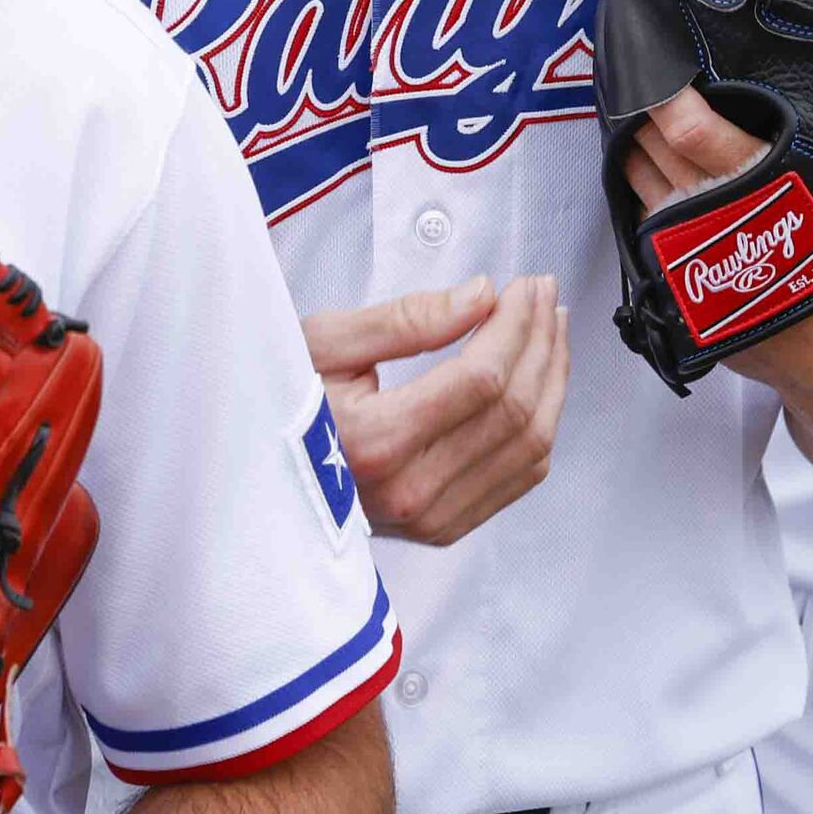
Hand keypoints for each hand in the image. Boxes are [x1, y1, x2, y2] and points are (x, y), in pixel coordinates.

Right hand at [302, 274, 567, 544]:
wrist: (260, 470)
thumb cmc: (285, 398)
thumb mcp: (326, 342)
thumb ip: (407, 318)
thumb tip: (482, 295)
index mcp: (374, 442)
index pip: (480, 378)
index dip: (515, 324)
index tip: (523, 286)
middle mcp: (408, 490)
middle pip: (514, 409)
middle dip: (540, 342)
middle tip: (542, 295)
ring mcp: (431, 517)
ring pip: (530, 444)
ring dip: (552, 378)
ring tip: (548, 330)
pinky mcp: (445, 527)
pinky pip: (523, 475)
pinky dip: (544, 422)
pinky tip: (540, 381)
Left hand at [629, 91, 812, 482]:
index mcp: (768, 194)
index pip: (695, 133)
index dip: (667, 98)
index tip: (653, 69)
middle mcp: (720, 228)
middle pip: (657, 157)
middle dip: (642, 118)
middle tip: (638, 84)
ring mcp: (695, 267)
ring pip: (644, 194)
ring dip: (635, 157)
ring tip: (636, 124)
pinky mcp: (683, 299)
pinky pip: (649, 238)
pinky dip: (645, 205)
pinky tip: (650, 183)